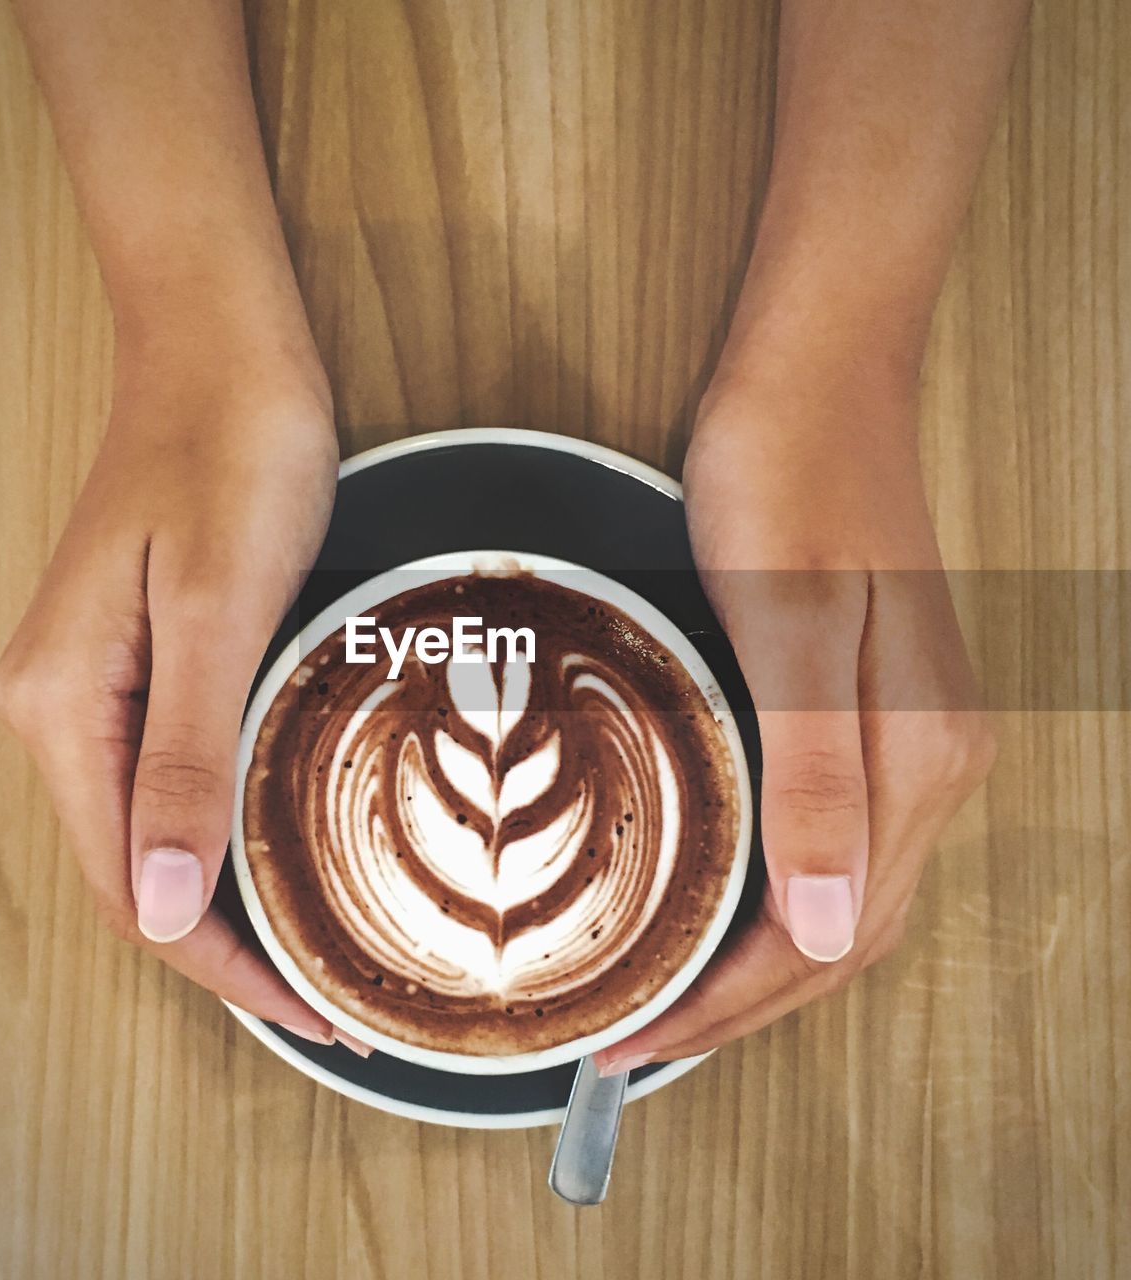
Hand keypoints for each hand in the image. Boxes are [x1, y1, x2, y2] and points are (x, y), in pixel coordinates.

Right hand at [0, 323, 364, 1049]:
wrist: (217, 347)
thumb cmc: (227, 447)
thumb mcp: (220, 606)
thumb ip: (185, 755)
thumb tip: (159, 900)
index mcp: (62, 702)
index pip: (130, 884)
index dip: (215, 963)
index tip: (304, 1009)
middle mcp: (56, 704)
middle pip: (132, 870)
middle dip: (221, 944)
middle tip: (326, 992)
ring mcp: (92, 681)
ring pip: (148, 829)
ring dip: (221, 894)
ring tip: (311, 941)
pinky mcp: (135, 656)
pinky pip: (164, 774)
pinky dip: (218, 828)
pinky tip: (274, 845)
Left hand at [595, 369, 995, 1073]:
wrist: (816, 375)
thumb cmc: (791, 475)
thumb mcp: (791, 621)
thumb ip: (816, 776)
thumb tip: (826, 926)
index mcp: (915, 756)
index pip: (828, 935)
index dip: (733, 1005)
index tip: (641, 1042)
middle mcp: (930, 761)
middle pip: (843, 933)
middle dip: (744, 1001)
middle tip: (638, 1033)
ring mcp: (909, 733)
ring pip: (840, 891)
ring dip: (762, 956)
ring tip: (667, 985)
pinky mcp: (873, 703)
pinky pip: (833, 833)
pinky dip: (775, 889)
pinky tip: (716, 886)